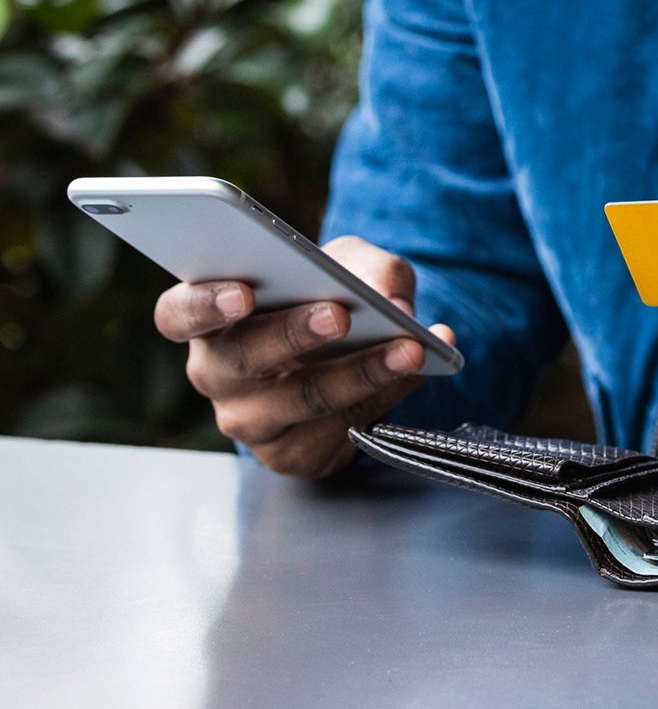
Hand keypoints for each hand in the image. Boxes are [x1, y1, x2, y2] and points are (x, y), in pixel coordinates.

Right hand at [154, 236, 452, 478]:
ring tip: (407, 348)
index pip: (178, 314)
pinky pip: (338, 429)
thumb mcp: (350, 265)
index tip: (243, 293)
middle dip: (293, 334)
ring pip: (300, 400)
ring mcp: (249, 420)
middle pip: (241, 359)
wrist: (354, 356)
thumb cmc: (332, 297)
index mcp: (209, 320)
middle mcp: (216, 373)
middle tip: (339, 314)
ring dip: (360, 372)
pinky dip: (385, 396)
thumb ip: (370, 269)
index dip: (204, 305)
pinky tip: (415, 372)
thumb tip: (393, 304)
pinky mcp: (290, 454)